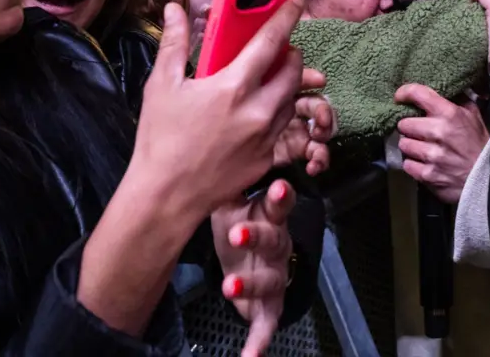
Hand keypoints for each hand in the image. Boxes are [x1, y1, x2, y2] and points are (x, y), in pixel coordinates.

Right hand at [131, 0, 325, 218]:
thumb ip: (175, 43)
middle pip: (293, 71)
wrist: (166, 197)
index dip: (286, 18)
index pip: (270, 43)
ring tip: (268, 80)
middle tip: (277, 49)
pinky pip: (284, 128)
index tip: (296, 3)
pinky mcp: (268, 159)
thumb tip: (174, 9)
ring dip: (287, 85)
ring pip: (291, 100)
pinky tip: (259, 113)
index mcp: (233, 87)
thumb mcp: (162, 86)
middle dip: (290, 55)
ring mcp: (266, 137)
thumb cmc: (160, 140)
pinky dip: (278, 114)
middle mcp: (258, 110)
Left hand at [212, 180, 295, 356]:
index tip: (277, 186)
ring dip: (250, 283)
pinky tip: (250, 356)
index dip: (281, 196)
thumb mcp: (234, 202)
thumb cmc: (242, 221)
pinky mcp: (268, 305)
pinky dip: (259, 341)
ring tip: (228, 285)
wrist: (248, 258)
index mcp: (270, 216)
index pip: (280, 204)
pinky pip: (267, 324)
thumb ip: (229, 183)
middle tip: (236, 234)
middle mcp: (278, 245)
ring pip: (269, 280)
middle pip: (275, 239)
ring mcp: (274, 276)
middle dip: (257, 236)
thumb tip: (208, 153)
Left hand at [394, 84, 489, 203]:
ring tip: (421, 148)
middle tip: (419, 132)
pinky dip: (413, 165)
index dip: (404, 93)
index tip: (400, 98)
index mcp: (449, 113)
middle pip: (404, 124)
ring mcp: (432, 155)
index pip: (418, 93)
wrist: (488, 179)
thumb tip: (443, 91)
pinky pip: (407, 165)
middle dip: (410, 127)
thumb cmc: (480, 144)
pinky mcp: (427, 175)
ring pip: (404, 144)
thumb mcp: (473, 116)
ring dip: (410, 146)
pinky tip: (423, 163)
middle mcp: (438, 131)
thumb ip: (457, 101)